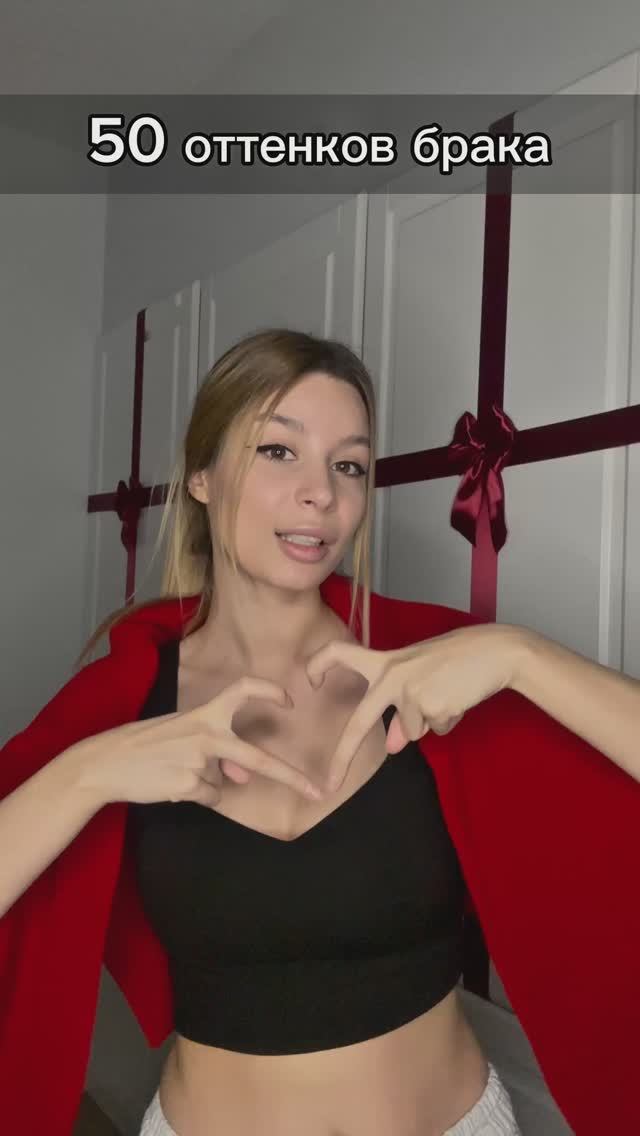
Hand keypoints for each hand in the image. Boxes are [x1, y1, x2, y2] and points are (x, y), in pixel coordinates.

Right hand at [66, 677, 325, 808]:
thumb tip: (243, 777)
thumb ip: (218, 752)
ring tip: (171, 770)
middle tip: (319, 792)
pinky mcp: (188, 786)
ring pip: (221, 783)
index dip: (269, 691)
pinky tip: (169, 784)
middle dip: (292, 777)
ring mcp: (198, 761)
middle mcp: (205, 734)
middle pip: (257, 758)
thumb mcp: (183, 738)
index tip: (291, 700)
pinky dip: (194, 795)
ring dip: (203, 782)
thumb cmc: (147, 746)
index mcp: (204, 713)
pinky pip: (208, 796)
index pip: (242, 689)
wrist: (106, 763)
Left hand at [306, 623, 524, 791]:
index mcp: (384, 661)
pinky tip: (458, 698)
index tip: (309, 682)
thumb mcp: (420, 678)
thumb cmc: (456, 660)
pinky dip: (447, 721)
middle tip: (329, 784)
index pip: (340, 653)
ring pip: (412, 730)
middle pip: (360, 722)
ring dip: (430, 720)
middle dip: (342, 757)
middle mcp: (391, 676)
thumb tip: (392, 746)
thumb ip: (400, 708)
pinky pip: (435, 729)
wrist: (495, 651)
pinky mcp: (432, 707)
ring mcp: (411, 692)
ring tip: (448, 692)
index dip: (318, 664)